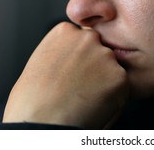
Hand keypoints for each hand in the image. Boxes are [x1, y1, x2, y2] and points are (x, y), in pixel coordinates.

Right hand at [2, 22, 128, 128]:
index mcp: (64, 31)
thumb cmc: (32, 99)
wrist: (41, 121)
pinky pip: (121, 86)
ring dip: (105, 81)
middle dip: (94, 66)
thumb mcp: (41, 61)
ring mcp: (105, 55)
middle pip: (99, 49)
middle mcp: (87, 38)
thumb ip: (63, 51)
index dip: (78, 59)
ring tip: (83, 99)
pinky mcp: (119, 75)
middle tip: (79, 87)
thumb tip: (74, 56)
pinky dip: (113, 97)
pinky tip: (94, 105)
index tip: (70, 72)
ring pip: (111, 67)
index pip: (82, 39)